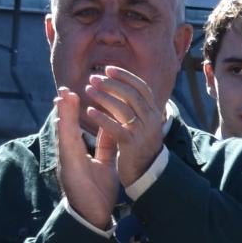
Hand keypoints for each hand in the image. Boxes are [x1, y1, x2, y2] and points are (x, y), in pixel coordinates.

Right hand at [53, 85, 117, 230]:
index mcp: (79, 153)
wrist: (94, 215)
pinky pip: (66, 147)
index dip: (76, 111)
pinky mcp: (68, 168)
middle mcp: (71, 154)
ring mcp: (67, 161)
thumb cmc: (98, 191)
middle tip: (65, 89)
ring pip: (64, 133)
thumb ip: (106, 146)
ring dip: (62, 115)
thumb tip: (112, 128)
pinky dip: (64, 133)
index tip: (77, 93)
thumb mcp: (105, 164)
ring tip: (62, 97)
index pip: (77, 127)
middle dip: (66, 108)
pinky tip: (61, 120)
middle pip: (67, 127)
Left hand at [79, 64, 168, 187]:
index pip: (141, 87)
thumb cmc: (140, 146)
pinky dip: (102, 118)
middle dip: (111, 83)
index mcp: (154, 113)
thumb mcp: (143, 124)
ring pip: (123, 108)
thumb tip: (121, 87)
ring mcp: (142, 132)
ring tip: (88, 90)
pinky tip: (89, 112)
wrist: (147, 174)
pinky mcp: (131, 145)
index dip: (125, 76)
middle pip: (132, 94)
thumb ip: (135, 108)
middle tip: (92, 78)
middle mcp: (151, 120)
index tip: (108, 69)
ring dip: (104, 97)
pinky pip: (115, 128)